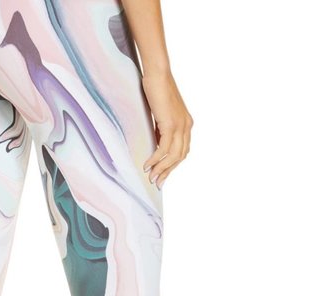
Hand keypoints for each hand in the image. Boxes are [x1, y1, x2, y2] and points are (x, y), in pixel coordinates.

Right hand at [141, 70, 192, 188]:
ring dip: (161, 169)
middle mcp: (186, 126)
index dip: (172, 166)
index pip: (182, 151)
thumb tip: (154, 141)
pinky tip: (148, 165)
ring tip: (151, 178)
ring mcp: (180, 125)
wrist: (158, 73)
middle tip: (156, 183)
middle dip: (167, 172)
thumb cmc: (156, 88)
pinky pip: (164, 148)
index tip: (162, 176)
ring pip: (173, 156)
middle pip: (179, 157)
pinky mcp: (171, 124)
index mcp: (186, 124)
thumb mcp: (160, 112)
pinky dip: (156, 159)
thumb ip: (161, 127)